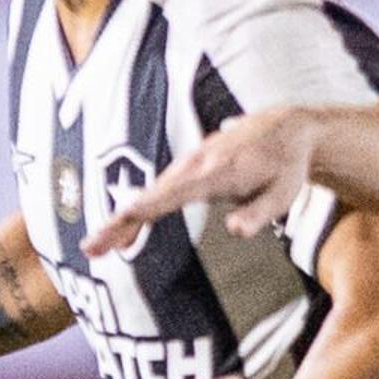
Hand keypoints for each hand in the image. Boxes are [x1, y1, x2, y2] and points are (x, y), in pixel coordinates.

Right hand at [83, 107, 320, 256]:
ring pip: (150, 195)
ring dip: (122, 220)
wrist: (287, 129)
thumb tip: (234, 230)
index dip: (142, 210)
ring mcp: (189, 163)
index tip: (117, 222)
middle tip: (91, 249)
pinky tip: (123, 232)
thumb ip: (259, 213)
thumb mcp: (284, 194)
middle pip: (150, 197)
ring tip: (98, 247)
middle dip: (119, 223)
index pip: (172, 193)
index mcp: (216, 171)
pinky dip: (138, 211)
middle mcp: (195, 163)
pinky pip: (159, 192)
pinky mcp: (189, 167)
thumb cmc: (286, 166)